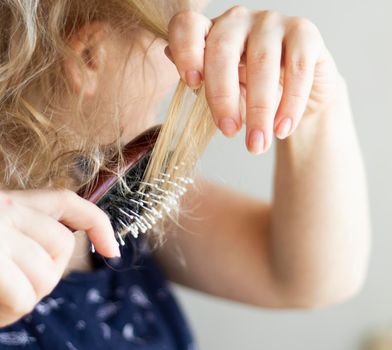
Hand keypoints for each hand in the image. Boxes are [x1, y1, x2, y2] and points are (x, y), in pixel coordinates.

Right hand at [0, 189, 119, 325]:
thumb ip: (21, 239)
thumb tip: (54, 263)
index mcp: (7, 202)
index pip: (68, 202)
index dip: (98, 224)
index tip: (112, 251)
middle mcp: (4, 211)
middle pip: (63, 248)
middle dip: (48, 276)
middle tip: (17, 289)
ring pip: (45, 277)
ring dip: (22, 300)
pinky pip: (23, 298)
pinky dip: (7, 314)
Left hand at [165, 6, 340, 153]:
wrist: (294, 97)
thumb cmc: (249, 91)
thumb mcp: (221, 90)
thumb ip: (199, 77)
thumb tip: (168, 56)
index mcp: (210, 32)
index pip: (188, 27)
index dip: (185, 52)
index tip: (192, 85)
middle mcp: (238, 20)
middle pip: (222, 49)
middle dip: (222, 96)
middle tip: (228, 132)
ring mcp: (272, 22)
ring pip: (262, 61)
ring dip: (258, 109)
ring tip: (257, 144)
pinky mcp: (305, 34)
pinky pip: (297, 68)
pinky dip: (290, 104)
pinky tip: (282, 129)